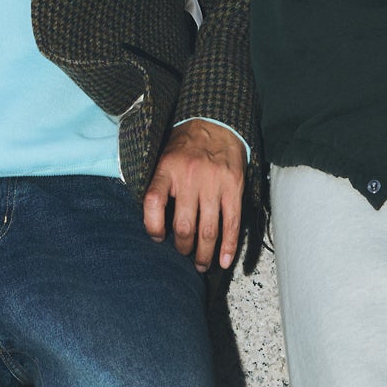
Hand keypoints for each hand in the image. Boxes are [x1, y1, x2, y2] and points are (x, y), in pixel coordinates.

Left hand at [143, 119, 245, 272]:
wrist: (217, 122)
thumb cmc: (187, 146)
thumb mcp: (165, 157)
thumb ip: (159, 186)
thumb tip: (156, 223)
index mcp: (167, 168)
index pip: (153, 203)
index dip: (153, 226)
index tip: (157, 237)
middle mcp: (190, 176)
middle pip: (184, 226)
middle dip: (183, 247)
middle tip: (184, 253)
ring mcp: (214, 183)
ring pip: (208, 230)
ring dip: (204, 253)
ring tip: (201, 264)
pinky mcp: (233, 188)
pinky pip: (231, 223)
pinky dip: (228, 246)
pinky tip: (223, 261)